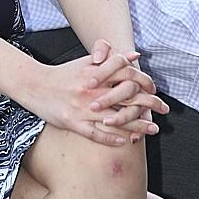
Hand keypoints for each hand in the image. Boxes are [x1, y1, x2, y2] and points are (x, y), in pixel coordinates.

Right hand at [30, 45, 163, 146]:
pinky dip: (112, 139)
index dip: (146, 84)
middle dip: (149, 105)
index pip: (128, 76)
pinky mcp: (73, 122)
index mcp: (97, 74)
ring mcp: (83, 108)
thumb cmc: (64, 74)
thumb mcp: (87, 62)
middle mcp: (92, 90)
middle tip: (164, 111)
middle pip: (128, 98)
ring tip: (152, 129)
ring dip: (137, 126)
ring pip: (116, 119)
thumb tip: (136, 56)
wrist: (35, 85)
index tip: (156, 91)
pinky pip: (96, 134)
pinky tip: (126, 142)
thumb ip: (112, 59)